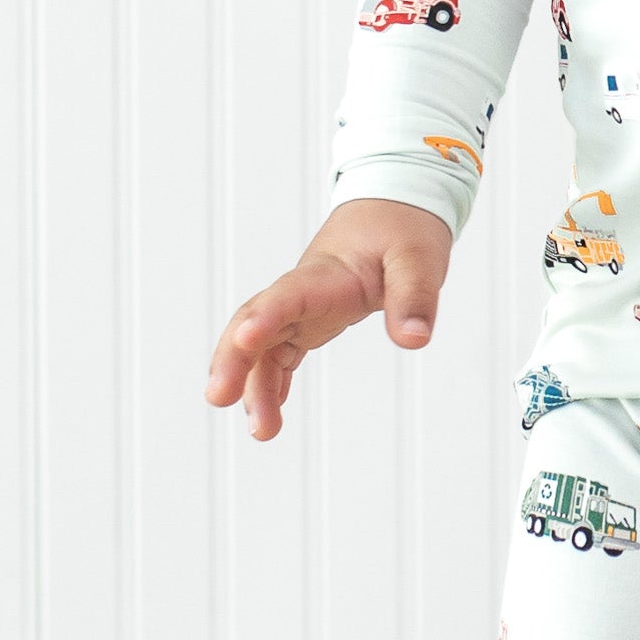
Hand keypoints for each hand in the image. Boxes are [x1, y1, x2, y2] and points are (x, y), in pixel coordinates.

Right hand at [205, 199, 453, 439]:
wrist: (395, 208)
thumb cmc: (405, 227)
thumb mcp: (420, 257)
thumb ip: (415, 297)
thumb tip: (413, 341)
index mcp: (325, 272)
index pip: (286, 295)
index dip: (263, 317)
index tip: (244, 340)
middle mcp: (303, 290)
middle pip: (255, 323)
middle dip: (233, 360)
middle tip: (219, 398)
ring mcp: (301, 307)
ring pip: (262, 346)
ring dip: (253, 386)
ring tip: (262, 432)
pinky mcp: (310, 320)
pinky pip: (280, 354)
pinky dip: (271, 383)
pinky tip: (267, 415)